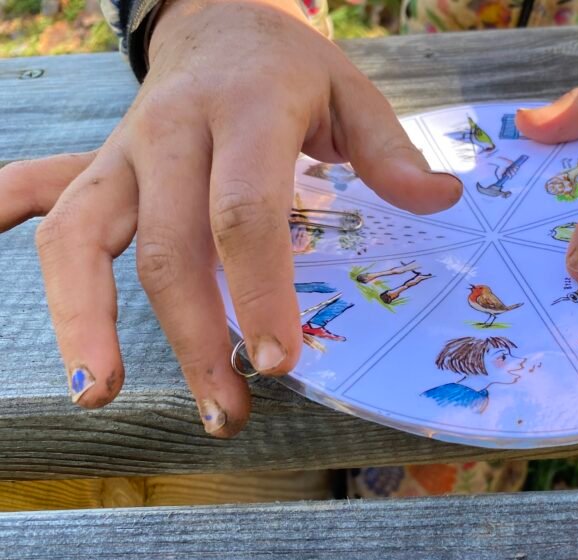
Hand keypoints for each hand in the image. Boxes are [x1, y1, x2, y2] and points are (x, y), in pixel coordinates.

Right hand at [0, 0, 460, 435]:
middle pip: (167, 248)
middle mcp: (169, 133)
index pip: (243, 213)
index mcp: (244, 113)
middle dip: (192, 339)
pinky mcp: (93, 167)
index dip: (257, 291)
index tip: (279, 363)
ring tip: (98, 395)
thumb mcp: (351, 93)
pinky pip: (34, 191)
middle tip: (225, 413)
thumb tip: (444, 198)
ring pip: (77, 237)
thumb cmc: (291, 70)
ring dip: (82, 320)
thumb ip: (390, 150)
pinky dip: (0, 214)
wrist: (221, 20)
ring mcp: (121, 153)